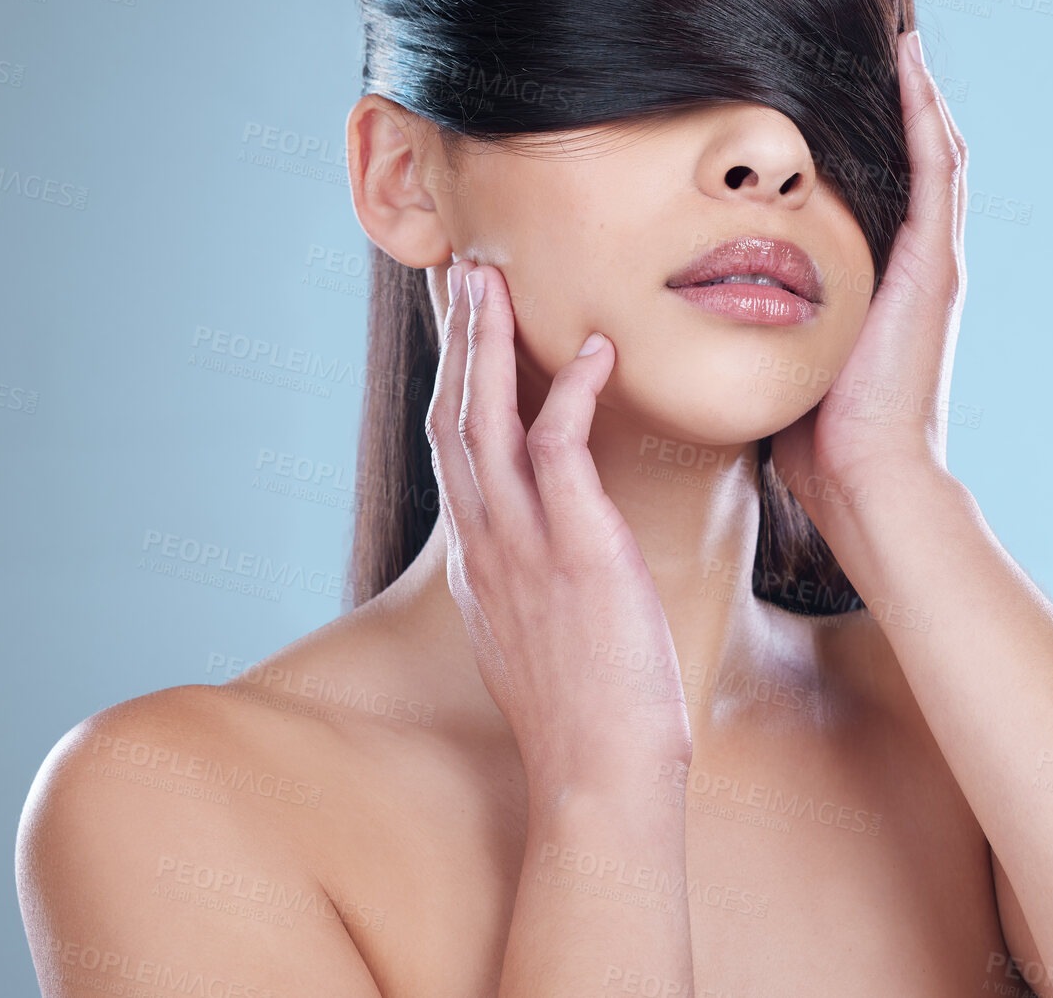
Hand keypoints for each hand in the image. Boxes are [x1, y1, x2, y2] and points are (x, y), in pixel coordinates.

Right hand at [427, 259, 691, 805]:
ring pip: (485, 421)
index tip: (463, 333)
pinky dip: (573, 391)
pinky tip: (596, 351)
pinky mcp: (577, 552)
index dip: (454, 383)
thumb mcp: (533, 637)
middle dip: (456, 342)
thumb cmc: (584, 712)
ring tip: (495, 283)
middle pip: (453, 419)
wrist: (599, 777)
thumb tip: (539, 554)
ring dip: (488, 344)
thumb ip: (526, 580)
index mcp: (476, 563)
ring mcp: (523, 547)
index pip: (452, 452)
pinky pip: (560, 450)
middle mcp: (485, 546)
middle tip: (465, 276)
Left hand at [770, 29, 967, 530]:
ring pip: (937, 153)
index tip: (841, 90)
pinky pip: (936, 169)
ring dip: (918, 91)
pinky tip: (908, 60)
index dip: (875, 140)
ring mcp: (935, 263)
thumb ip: (769, 321)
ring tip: (899, 34)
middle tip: (883, 40)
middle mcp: (921, 266)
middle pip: (919, 161)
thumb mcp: (789, 357)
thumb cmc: (817, 436)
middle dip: (903, 102)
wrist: (864, 480)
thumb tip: (710, 305)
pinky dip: (924, 112)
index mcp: (888, 285)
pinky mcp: (935, 266)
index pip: (887, 191)